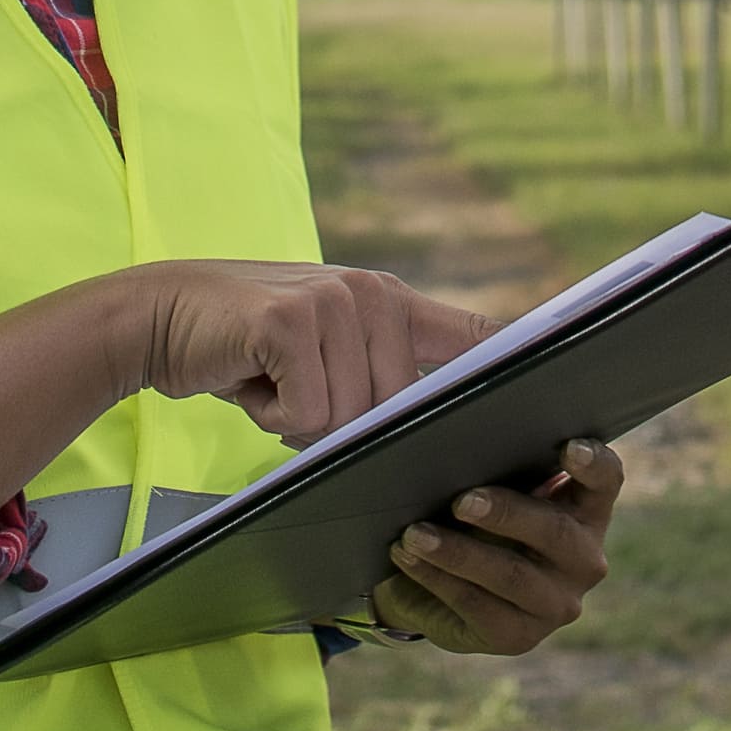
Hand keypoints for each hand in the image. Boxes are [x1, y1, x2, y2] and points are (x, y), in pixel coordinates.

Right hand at [134, 260, 487, 445]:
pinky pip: (308, 414)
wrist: (162, 316)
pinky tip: (250, 378)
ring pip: (350, 420)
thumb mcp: (326, 350)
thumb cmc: (250, 349)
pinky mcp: (291, 322)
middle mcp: (373, 295)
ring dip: (300, 422)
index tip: (568, 391)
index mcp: (393, 304)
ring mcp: (335, 302)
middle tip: (294, 392)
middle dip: (344, 428)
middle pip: (399, 412)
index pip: (477, 334)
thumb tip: (438, 435)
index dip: (517, 367)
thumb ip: (381, 376)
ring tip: (270, 378)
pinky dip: (271, 415)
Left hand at [368, 441, 623, 656]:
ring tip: (413, 534)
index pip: (606, 481)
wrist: (452, 593)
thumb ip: (500, 471)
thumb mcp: (497, 494)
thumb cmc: (480, 523)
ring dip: (458, 552)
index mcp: (587, 511)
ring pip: (511, 575)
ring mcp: (557, 604)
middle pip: (554, 531)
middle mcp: (584, 560)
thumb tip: (459, 445)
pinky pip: (477, 606)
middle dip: (505, 513)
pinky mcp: (520, 636)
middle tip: (461, 501)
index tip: (568, 447)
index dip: (594, 464)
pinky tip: (408, 560)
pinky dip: (438, 579)